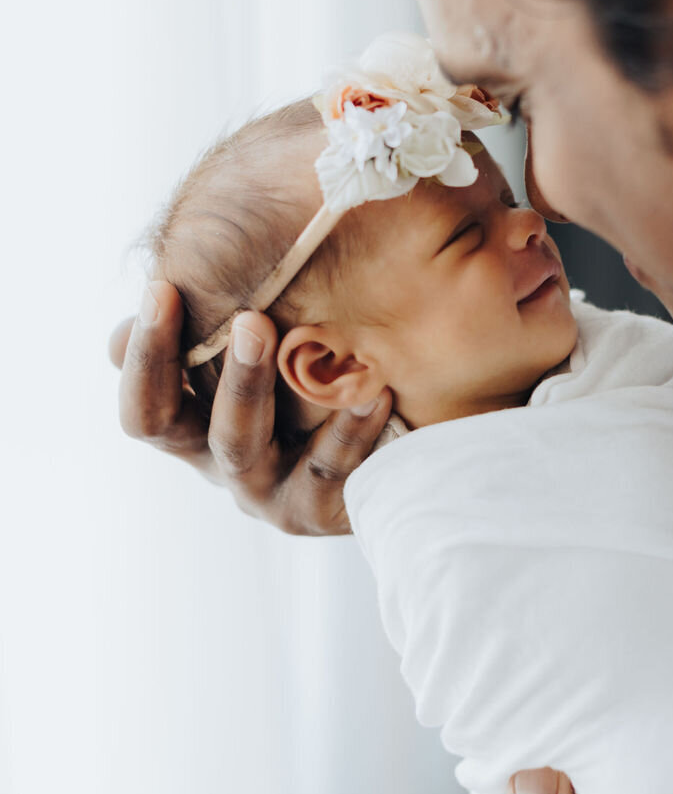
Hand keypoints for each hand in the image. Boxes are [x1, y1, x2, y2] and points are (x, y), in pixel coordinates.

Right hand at [110, 279, 391, 533]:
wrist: (408, 431)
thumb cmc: (317, 373)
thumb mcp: (266, 340)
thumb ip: (217, 314)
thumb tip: (160, 283)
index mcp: (194, 427)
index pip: (145, 404)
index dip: (143, 354)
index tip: (161, 288)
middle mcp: (221, 463)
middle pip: (174, 430)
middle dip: (194, 363)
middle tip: (244, 317)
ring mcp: (268, 492)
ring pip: (240, 446)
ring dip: (252, 390)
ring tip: (282, 339)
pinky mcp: (322, 510)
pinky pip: (328, 472)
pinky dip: (348, 431)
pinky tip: (373, 392)